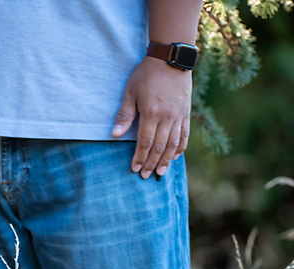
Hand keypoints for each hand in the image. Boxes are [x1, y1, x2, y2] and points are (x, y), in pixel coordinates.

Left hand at [112, 57, 191, 178]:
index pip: (145, 143)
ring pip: (174, 144)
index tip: (134, 169)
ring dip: (167, 160)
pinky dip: (181, 147)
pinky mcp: (187, 112)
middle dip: (152, 163)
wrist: (171, 59)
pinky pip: (185, 134)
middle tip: (146, 176)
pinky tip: (176, 157)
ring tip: (161, 172)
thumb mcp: (130, 92)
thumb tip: (115, 135)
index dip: (140, 158)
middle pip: (160, 147)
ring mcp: (179, 115)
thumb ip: (124, 115)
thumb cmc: (146, 75)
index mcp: (152, 113)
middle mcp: (168, 117)